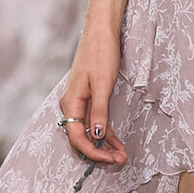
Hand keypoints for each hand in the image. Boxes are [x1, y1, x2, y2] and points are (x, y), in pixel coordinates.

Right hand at [60, 27, 127, 166]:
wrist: (101, 31)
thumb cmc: (101, 53)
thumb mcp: (103, 83)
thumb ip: (99, 110)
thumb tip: (97, 135)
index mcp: (71, 102)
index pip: (77, 137)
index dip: (93, 152)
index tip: (110, 159)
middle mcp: (72, 105)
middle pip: (81, 138)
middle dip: (99, 152)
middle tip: (120, 161)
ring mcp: (80, 103)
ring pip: (89, 132)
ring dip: (104, 145)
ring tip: (122, 156)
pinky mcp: (89, 99)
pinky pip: (95, 122)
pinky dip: (106, 133)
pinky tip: (117, 143)